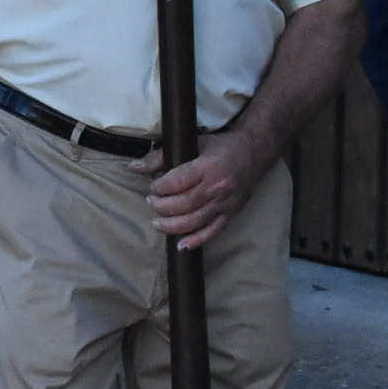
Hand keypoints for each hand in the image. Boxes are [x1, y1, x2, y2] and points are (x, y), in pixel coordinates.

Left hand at [137, 132, 259, 249]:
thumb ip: (161, 157)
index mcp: (207, 167)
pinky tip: (181, 245)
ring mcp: (225, 204)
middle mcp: (217, 188)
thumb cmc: (221, 147)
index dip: (159, 187)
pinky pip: (212, 232)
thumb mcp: (192, 144)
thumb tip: (134, 167)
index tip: (152, 186)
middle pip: (184, 204)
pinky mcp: (231, 214)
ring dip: (172, 225)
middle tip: (151, 201)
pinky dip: (196, 240)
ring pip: (195, 221)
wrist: (253, 153)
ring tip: (157, 221)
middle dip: (161, 206)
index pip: (178, 182)